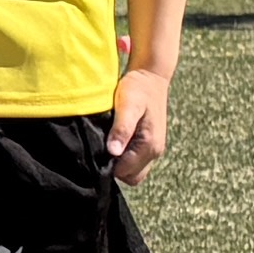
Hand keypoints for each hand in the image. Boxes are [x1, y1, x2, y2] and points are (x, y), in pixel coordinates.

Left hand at [104, 64, 174, 182]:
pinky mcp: (150, 144)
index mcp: (150, 145)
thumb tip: (113, 152)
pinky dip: (125, 157)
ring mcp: (154, 149)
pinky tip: (115, 140)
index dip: (108, 164)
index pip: (124, 172)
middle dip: (115, 167)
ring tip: (108, 141)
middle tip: (102, 146)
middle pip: (130, 176)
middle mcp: (155, 151)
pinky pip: (135, 162)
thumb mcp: (128, 105)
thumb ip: (122, 128)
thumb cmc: (138, 88)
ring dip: (120, 162)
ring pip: (133, 171)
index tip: (98, 149)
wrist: (151, 76)